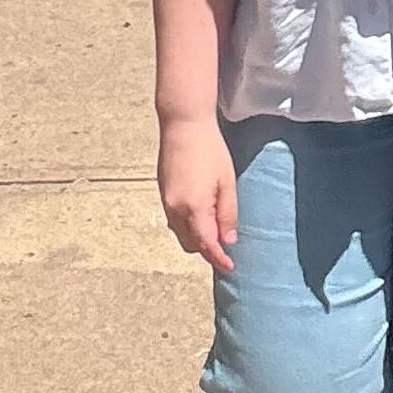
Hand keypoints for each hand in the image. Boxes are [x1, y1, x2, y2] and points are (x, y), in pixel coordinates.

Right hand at [158, 115, 237, 274]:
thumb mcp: (227, 183)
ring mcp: (166, 201)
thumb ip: (227, 214)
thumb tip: (228, 240)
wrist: (184, 125)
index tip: (230, 267)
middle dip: (207, 248)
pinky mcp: (163, 193)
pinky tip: (201, 212)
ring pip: (180, 233)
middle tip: (226, 241)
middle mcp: (175, 209)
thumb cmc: (209, 150)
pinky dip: (186, 224)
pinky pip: (173, 219)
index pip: (207, 245)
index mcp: (194, 208)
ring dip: (196, 236)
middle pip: (191, 244)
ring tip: (215, 224)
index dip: (219, 259)